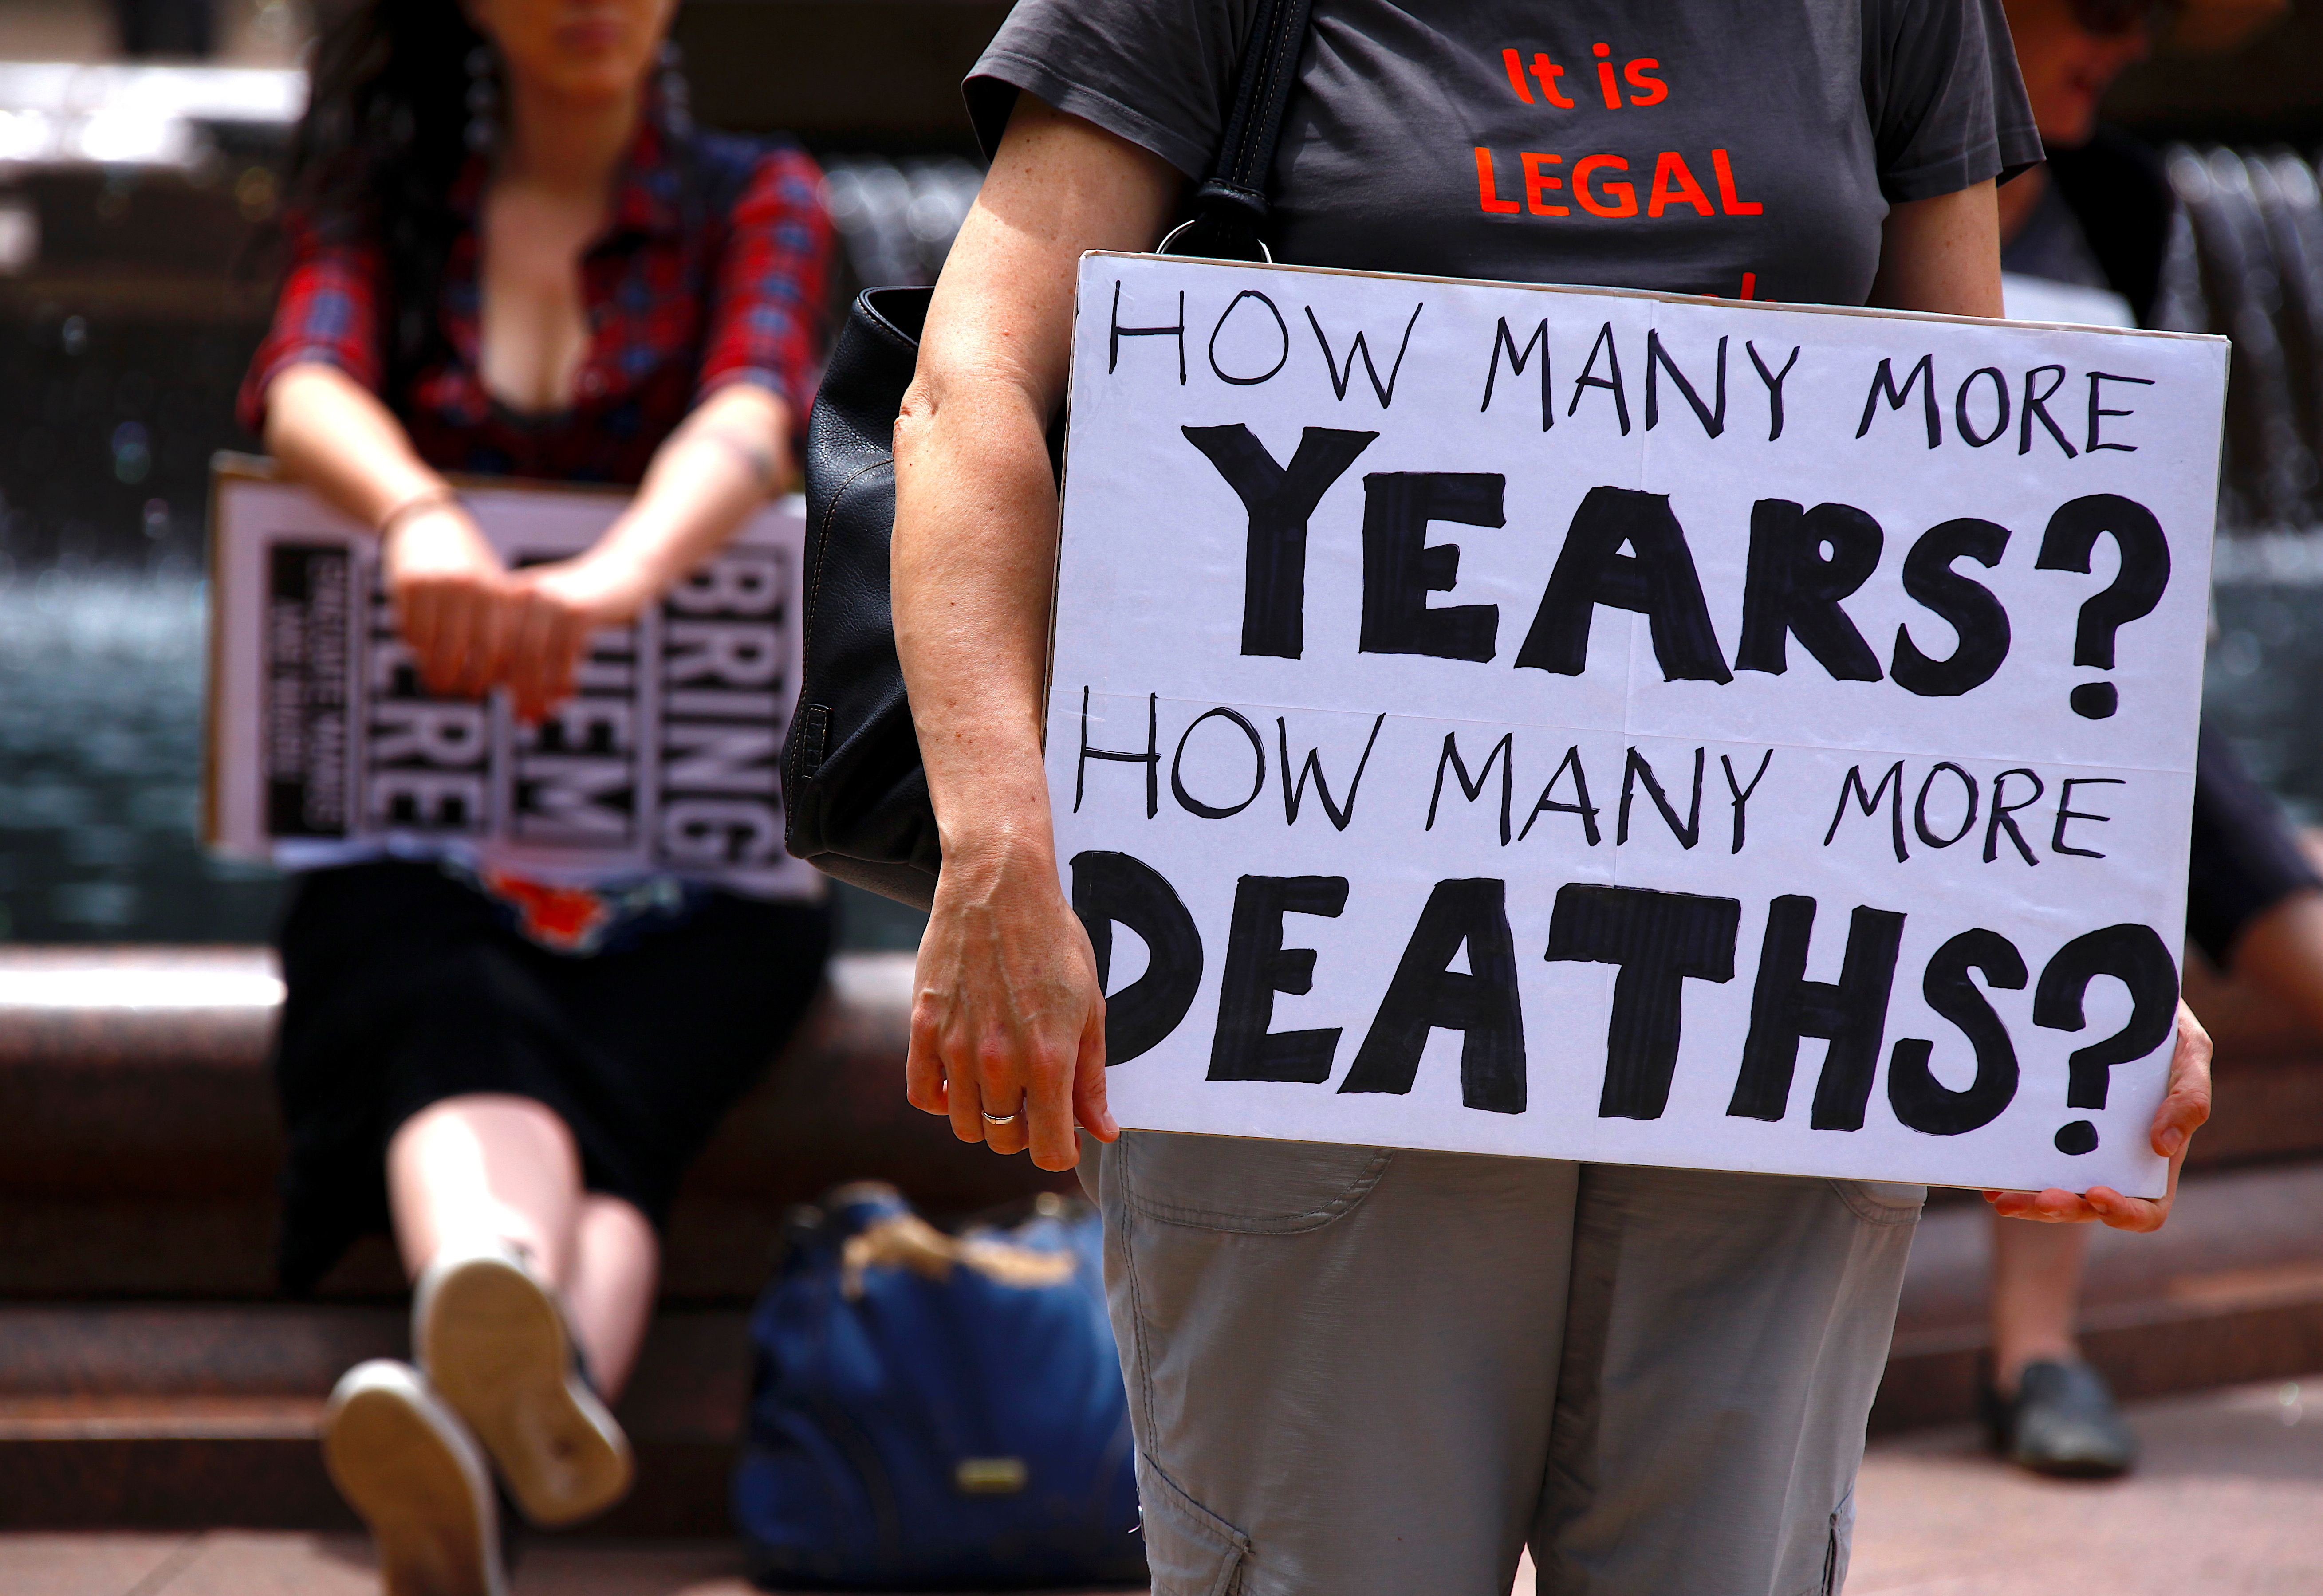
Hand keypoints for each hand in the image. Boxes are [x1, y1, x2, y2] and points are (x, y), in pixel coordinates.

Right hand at [383, 502, 508, 698]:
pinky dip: (413, 648)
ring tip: (434, 681)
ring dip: (430, 669)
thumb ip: (497, 624)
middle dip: (455, 680)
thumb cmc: (468, 564)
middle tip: (452, 692)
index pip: (492, 648)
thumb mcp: (491, 586)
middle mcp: (466, 588)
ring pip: (429, 646)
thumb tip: (503, 676)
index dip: (484, 676)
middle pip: (458, 652)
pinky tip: (418, 653)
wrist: (429, 522)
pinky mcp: (405, 584)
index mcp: (493, 591)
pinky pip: (408, 630)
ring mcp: (434, 585)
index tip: (479, 690)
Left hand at [497, 549, 658, 723]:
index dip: (494, 680)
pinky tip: (567, 696)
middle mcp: (525, 593)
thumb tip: (498, 684)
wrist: (625, 572)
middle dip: (517, 691)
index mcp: (509, 593)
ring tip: (543, 715)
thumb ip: (521, 640)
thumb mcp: (546, 616)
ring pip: (535, 658)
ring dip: (539, 692)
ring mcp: (552, 600)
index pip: (491, 643)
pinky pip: (564, 657)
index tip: (503, 705)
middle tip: (525, 719)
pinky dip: (563, 682)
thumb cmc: (583, 603)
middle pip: (510, 653)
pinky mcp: (580, 610)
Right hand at [905, 835, 1118, 1170]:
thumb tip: (1103, 1131)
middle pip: (1004, 1140)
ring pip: (965, 1124)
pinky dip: (942, 1098)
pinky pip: (923, 1094)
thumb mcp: (1090, 1007)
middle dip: (1024, 1133)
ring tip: (1001, 1085)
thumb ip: (1092, 1076)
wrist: (999, 887)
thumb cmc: (1053, 942)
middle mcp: (1000, 1060)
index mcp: (1050, 1057)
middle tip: (1034, 1103)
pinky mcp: (923, 1027)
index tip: (1064, 1140)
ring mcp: (956, 1046)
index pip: (1050, 1149)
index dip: (1061, 1153)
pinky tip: (961, 1077)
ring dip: (986, 1117)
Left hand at [1985, 999, 2211, 1232]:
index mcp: (2154, 1160)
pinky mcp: (2043, 1130)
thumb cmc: (2165, 1032)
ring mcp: (2075, 1150)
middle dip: (2061, 1209)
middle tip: (2033, 1199)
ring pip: (2051, 1192)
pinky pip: (2024, 1163)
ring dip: (2028, 1201)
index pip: (2146, 1210)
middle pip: (2087, 1207)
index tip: (2095, 1194)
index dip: (2123, 1213)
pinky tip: (1984, 1175)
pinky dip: (2006, 1174)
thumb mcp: (2190, 1054)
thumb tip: (2163, 1146)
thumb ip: (2189, 1098)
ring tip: (2002, 1198)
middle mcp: (2113, 1164)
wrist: (2120, 996)